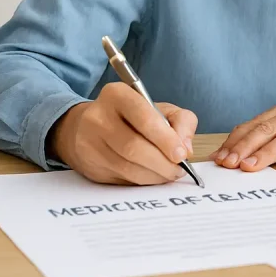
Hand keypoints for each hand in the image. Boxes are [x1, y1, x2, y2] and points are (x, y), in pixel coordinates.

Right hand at [47, 82, 197, 184]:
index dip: (166, 139)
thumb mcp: (161, 109)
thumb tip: (186, 149)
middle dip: (162, 163)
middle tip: (179, 169)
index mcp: (117, 95)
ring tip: (169, 173)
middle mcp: (98, 117)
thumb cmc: (133, 117)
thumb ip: (182, 122)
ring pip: (127, 167)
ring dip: (154, 175)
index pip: (144, 118)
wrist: (89, 127)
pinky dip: (143, 181)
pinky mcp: (90, 166)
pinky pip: (121, 179)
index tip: (181, 155)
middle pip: (134, 147)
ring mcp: (90, 143)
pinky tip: (152, 176)